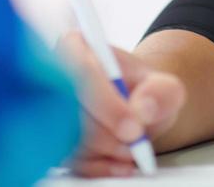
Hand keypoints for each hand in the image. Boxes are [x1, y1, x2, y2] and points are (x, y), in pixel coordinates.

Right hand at [56, 31, 185, 177]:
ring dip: (108, 151)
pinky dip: (102, 166)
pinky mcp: (51, 142)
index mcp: (76, 48)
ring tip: (133, 147)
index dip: (106, 103)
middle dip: (109, 134)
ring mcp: (49, 112)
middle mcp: (54, 78)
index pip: (81, 73)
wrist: (137, 111)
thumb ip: (162, 92)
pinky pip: (72, 161)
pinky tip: (122, 163)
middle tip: (137, 141)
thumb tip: (143, 109)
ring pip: (71, 139)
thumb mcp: (164, 87)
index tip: (134, 128)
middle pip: (72, 112)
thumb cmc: (145, 92)